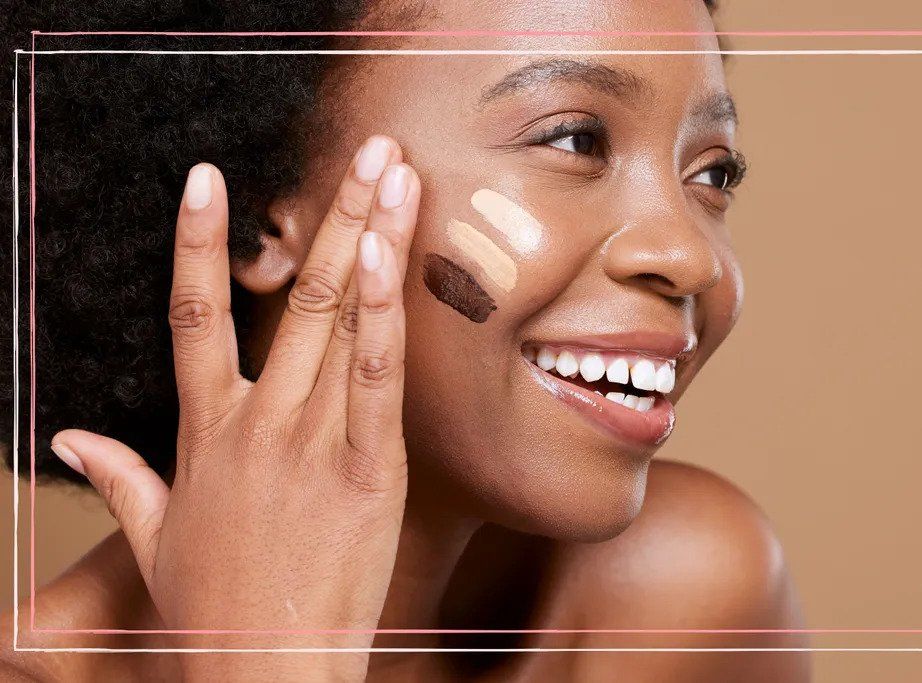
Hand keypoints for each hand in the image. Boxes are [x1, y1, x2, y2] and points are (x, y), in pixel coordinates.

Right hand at [49, 135, 420, 680]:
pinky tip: (389, 261)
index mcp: (207, 432)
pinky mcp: (367, 473)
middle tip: (366, 152)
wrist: (262, 674)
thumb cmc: (215, 606)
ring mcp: (312, 442)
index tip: (205, 179)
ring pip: (339, 322)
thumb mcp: (154, 537)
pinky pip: (374, 382)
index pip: (193, 316)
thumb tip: (67, 439)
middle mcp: (259, 422)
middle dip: (333, 215)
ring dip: (370, 242)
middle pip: (293, 296)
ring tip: (394, 179)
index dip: (198, 243)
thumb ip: (116, 477)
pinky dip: (382, 319)